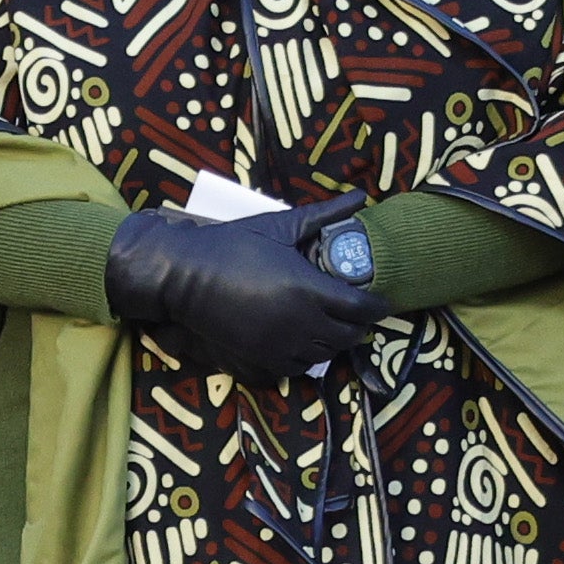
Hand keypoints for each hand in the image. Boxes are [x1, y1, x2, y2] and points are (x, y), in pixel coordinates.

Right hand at [103, 191, 388, 381]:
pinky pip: (299, 367)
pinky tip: (303, 340)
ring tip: (328, 325)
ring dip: (333, 342)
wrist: (185, 277)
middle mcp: (301, 322)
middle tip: (354, 312)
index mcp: (309, 289)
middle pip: (350, 336)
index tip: (378, 300)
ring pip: (326, 354)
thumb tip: (361, 196)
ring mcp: (281, 344)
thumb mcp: (279, 226)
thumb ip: (324, 216)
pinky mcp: (261, 358)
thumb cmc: (233, 246)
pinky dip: (308, 356)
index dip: (377, 307)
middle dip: (358, 325)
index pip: (363, 309)